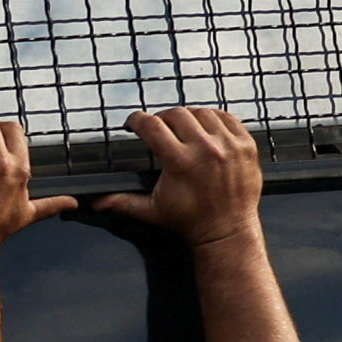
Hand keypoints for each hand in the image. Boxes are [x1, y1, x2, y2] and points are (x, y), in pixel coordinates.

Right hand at [79, 105, 267, 252]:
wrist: (227, 229)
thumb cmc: (189, 221)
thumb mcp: (152, 211)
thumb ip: (122, 202)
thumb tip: (95, 202)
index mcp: (180, 162)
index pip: (151, 126)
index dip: (137, 120)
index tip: (133, 122)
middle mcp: (205, 149)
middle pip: (176, 114)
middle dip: (161, 118)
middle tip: (157, 127)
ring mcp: (229, 145)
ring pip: (202, 112)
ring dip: (188, 117)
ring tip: (182, 127)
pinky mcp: (246, 145)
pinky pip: (227, 117)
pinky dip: (213, 118)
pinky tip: (205, 127)